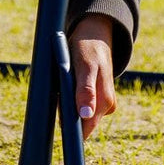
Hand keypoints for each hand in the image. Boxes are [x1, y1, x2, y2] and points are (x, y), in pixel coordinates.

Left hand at [70, 14, 116, 139]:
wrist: (95, 34)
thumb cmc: (88, 48)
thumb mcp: (85, 66)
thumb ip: (86, 91)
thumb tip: (85, 115)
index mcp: (105, 102)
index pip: (86, 129)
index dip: (71, 131)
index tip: (58, 127)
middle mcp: (106, 106)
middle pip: (81, 123)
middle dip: (66, 114)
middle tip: (58, 93)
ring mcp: (102, 103)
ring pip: (78, 114)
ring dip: (67, 105)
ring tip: (63, 85)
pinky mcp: (97, 98)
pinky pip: (79, 105)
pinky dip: (70, 98)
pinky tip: (67, 85)